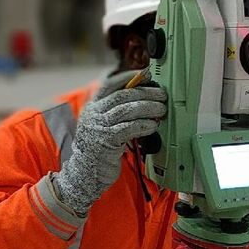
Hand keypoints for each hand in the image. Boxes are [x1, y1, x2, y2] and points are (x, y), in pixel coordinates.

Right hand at [53, 69, 165, 214]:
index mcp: (93, 107)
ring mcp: (98, 127)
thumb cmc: (100, 149)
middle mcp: (93, 114)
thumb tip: (143, 98)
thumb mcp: (104, 126)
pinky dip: (143, 125)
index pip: (109, 85)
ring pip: (126, 110)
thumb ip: (117, 112)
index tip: (145, 74)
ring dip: (148, 108)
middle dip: (145, 93)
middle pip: (122, 96)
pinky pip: (128, 128)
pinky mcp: (105, 141)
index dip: (128, 77)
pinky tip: (153, 125)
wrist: (86, 174)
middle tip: (162, 95)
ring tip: (161, 110)